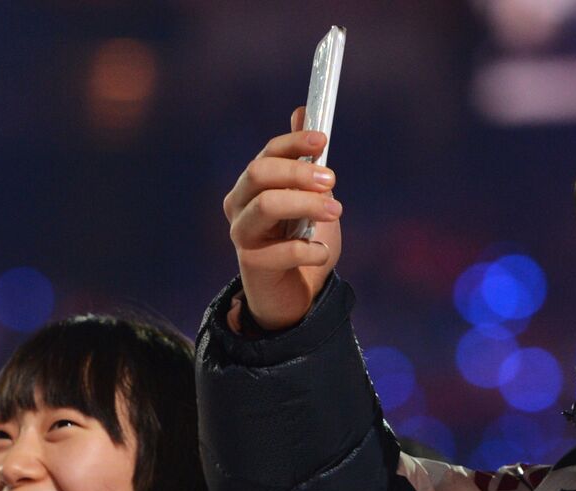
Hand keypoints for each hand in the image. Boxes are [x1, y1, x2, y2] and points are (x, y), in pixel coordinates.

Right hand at [223, 107, 343, 330]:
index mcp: (251, 186)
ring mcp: (242, 235)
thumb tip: (302, 111)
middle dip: (298, 172)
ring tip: (336, 211)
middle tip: (332, 180)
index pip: (266, 155)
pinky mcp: (252, 265)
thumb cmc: (301, 241)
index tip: (323, 141)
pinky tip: (321, 253)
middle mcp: (239, 207)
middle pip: (259, 174)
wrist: (297, 294)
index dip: (293, 143)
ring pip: (266, 205)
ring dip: (306, 204)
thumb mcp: (309, 196)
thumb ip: (304, 160)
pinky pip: (283, 250)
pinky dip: (310, 249)